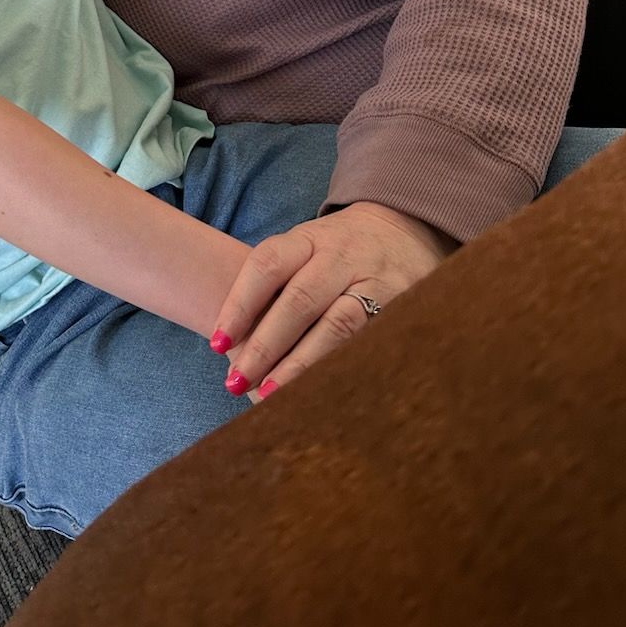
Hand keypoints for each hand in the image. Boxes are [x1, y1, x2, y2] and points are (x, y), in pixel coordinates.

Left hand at [211, 203, 455, 398]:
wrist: (408, 229)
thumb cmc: (340, 251)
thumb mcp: (308, 248)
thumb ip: (276, 284)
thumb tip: (229, 342)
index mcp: (310, 239)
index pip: (268, 265)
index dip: (239, 304)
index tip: (217, 345)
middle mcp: (341, 256)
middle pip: (299, 300)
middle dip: (265, 345)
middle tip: (236, 380)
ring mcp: (376, 280)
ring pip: (338, 325)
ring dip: (302, 365)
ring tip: (271, 397)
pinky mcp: (405, 308)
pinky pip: (370, 344)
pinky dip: (342, 370)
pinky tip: (321, 395)